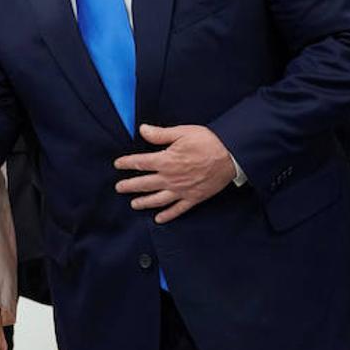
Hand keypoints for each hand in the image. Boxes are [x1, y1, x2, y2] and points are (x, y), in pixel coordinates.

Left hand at [113, 124, 236, 222]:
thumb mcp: (182, 133)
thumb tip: (142, 130)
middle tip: (119, 188)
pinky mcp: (193, 198)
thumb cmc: (208, 142)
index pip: (140, 163)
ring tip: (134, 204)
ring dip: (144, 202)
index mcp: (166, 160)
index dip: (127, 163)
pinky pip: (177, 210)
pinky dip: (167, 216)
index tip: (118, 164)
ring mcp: (182, 190)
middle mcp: (170, 178)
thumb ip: (160, 134)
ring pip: (157, 200)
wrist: (231, 156)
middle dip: (129, 186)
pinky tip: (159, 219)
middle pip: (144, 184)